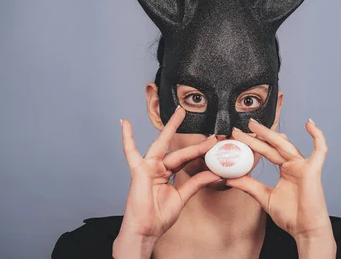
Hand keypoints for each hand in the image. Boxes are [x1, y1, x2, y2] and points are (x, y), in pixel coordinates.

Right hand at [114, 106, 219, 257]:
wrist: (147, 229)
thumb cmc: (159, 217)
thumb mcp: (182, 197)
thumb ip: (196, 183)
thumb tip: (214, 173)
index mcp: (166, 174)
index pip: (186, 158)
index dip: (200, 151)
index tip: (213, 142)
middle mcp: (157, 168)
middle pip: (174, 146)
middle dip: (186, 133)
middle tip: (193, 115)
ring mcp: (148, 167)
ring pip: (163, 145)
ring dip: (171, 128)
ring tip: (180, 112)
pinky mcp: (139, 170)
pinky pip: (130, 152)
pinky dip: (127, 138)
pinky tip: (125, 123)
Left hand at [227, 119, 333, 243]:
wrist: (305, 231)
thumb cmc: (290, 217)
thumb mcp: (264, 197)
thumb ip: (248, 185)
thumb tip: (228, 178)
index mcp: (285, 170)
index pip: (267, 151)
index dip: (253, 143)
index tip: (237, 137)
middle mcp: (294, 165)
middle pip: (274, 145)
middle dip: (257, 135)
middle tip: (241, 127)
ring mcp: (304, 166)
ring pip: (286, 145)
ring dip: (270, 134)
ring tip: (254, 125)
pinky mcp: (313, 170)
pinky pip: (320, 150)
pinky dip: (317, 136)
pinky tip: (309, 124)